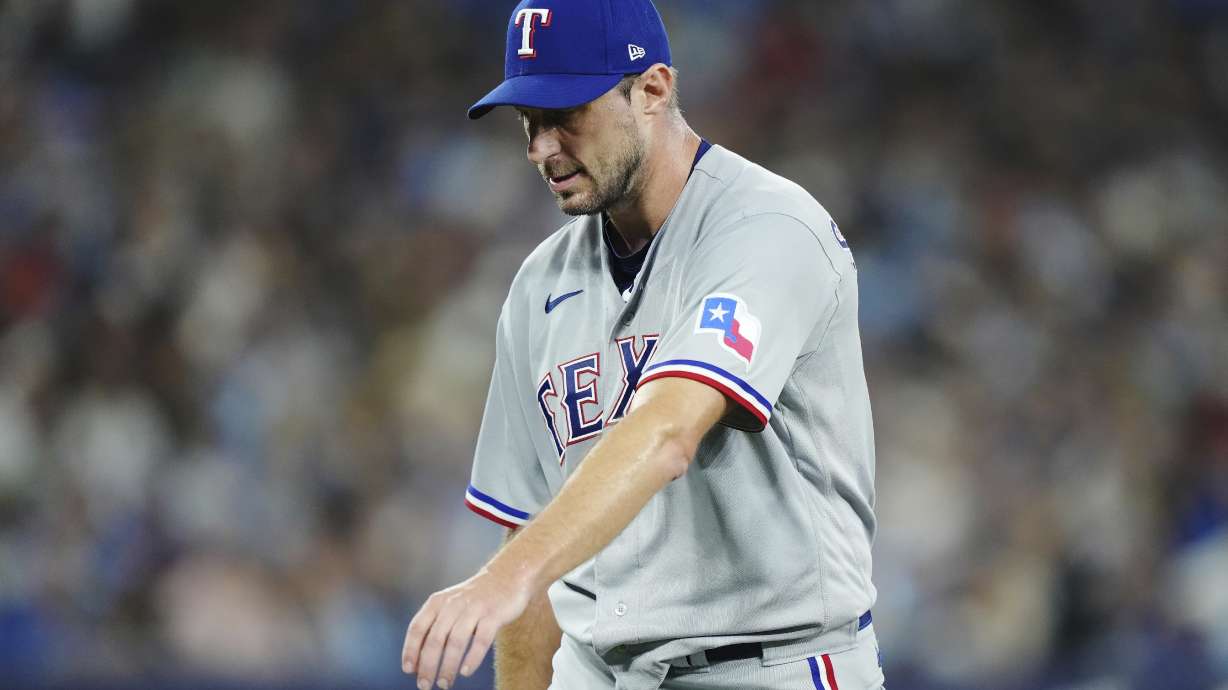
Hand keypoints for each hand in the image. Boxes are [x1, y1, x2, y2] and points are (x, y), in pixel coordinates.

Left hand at [402, 568, 532, 688]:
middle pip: (435, 639)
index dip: (411, 650)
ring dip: (448, 666)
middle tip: (424, 685)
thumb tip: (417, 661)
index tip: (409, 670)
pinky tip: (466, 672)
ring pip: (456, 642)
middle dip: (428, 665)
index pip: (417, 628)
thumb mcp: (449, 605)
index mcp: (437, 602)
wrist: (507, 575)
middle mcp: (453, 604)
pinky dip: (472, 658)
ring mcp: (474, 609)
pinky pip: (481, 640)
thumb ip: (434, 627)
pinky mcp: (494, 615)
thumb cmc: (474, 598)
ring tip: (444, 683)